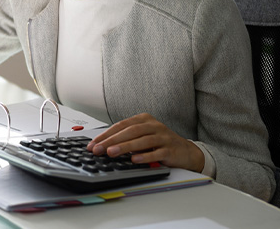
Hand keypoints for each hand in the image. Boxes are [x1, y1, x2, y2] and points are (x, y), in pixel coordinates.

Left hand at [87, 113, 204, 171]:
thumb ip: (126, 139)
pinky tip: (134, 160)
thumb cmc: (160, 143)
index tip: (93, 144)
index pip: (121, 125)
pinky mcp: (170, 149)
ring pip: (141, 140)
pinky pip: (156, 152)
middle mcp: (153, 126)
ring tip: (111, 153)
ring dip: (124, 147)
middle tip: (98, 149)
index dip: (106, 135)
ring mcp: (163, 137)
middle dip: (111, 141)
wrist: (186, 152)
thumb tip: (103, 147)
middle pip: (129, 131)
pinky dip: (145, 156)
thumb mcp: (142, 137)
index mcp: (144, 119)